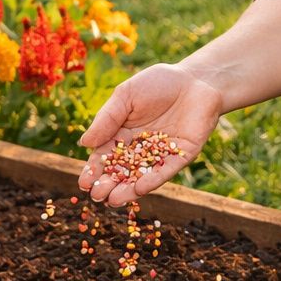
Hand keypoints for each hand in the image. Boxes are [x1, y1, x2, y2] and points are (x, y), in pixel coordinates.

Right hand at [76, 63, 224, 206]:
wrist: (196, 79)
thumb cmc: (158, 83)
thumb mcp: (126, 96)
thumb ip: (107, 119)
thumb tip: (84, 144)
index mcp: (123, 134)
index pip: (105, 156)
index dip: (94, 170)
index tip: (83, 183)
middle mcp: (141, 148)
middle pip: (121, 170)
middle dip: (108, 184)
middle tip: (96, 196)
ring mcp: (161, 154)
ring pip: (142, 175)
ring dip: (128, 189)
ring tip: (114, 201)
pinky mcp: (181, 156)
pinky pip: (165, 170)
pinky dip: (153, 179)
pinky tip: (140, 189)